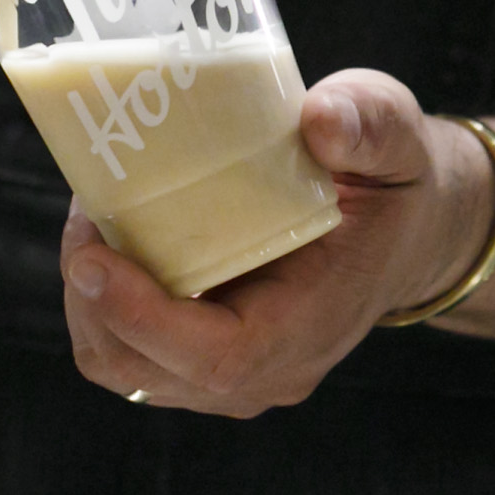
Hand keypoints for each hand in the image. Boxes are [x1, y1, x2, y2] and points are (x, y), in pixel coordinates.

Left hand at [56, 70, 491, 418]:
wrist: (406, 234)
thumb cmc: (395, 184)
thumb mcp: (397, 136)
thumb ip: (368, 123)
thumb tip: (319, 119)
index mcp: (310, 326)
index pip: (217, 358)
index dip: (143, 318)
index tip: (95, 258)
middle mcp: (268, 369)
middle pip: (145, 368)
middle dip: (94, 296)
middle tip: (88, 207)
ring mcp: (234, 375)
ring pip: (125, 365)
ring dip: (90, 298)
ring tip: (95, 217)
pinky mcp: (205, 359)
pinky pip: (130, 350)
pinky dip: (104, 302)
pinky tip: (114, 236)